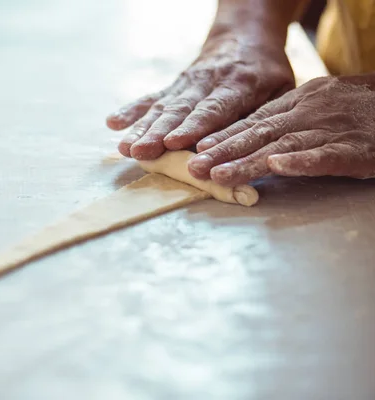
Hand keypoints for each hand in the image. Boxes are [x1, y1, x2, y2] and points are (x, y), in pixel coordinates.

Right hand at [106, 36, 294, 159]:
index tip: (173, 142)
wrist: (244, 38)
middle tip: (142, 151)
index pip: (214, 109)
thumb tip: (247, 153)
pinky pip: (149, 99)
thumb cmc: (266, 74)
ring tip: (125, 148)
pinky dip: (131, 111)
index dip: (193, 126)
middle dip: (158, 132)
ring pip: (162, 108)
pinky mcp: (172, 88)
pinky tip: (113, 123)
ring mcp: (185, 85)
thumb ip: (262, 117)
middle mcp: (207, 83)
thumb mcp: (280, 91)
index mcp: (239, 84)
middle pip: (180, 111)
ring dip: (141, 129)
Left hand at [188, 75, 374, 185]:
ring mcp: (331, 129)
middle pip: (259, 133)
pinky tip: (276, 167)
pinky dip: (300, 162)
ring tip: (219, 174)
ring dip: (248, 161)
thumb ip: (285, 121)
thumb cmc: (358, 108)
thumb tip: (247, 140)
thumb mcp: (317, 105)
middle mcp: (308, 113)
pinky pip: (325, 156)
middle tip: (194, 167)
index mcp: (298, 102)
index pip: (253, 121)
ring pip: (283, 146)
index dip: (225, 136)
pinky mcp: (355, 148)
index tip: (198, 149)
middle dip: (223, 151)